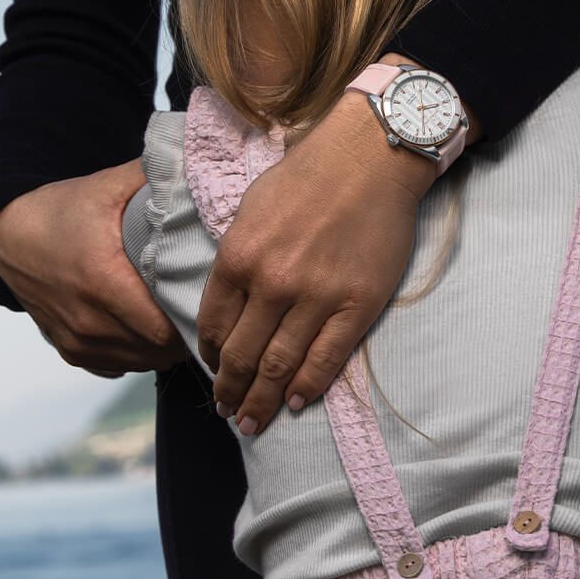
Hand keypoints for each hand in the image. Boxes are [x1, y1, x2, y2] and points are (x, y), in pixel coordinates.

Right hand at [0, 160, 187, 374]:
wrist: (9, 234)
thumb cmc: (62, 210)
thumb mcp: (108, 186)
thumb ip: (155, 176)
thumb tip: (199, 165)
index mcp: (102, 281)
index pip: (164, 329)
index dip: (193, 319)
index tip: (211, 300)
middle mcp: (87, 320)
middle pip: (157, 349)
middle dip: (186, 332)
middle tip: (205, 307)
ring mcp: (76, 341)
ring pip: (141, 361)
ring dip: (164, 346)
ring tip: (183, 317)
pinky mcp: (70, 350)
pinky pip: (118, 364)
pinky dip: (139, 352)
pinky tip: (151, 330)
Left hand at [198, 65, 446, 434]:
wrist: (368, 158)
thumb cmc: (309, 174)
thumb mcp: (252, 207)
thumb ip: (238, 256)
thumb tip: (232, 300)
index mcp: (238, 256)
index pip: (213, 325)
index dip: (211, 356)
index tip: (214, 370)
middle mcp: (271, 283)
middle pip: (242, 355)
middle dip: (231, 390)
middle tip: (229, 411)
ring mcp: (316, 297)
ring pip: (280, 366)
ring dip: (263, 400)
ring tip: (255, 420)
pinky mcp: (357, 305)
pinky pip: (327, 358)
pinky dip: (308, 386)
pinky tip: (297, 402)